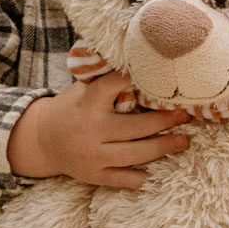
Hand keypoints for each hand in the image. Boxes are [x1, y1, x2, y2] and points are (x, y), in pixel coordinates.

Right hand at [8, 71, 191, 189]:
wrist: (42, 141)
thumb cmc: (73, 107)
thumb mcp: (83, 88)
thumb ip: (105, 75)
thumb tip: (134, 48)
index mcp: (88, 103)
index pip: (111, 86)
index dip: (131, 79)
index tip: (157, 73)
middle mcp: (91, 130)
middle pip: (135, 127)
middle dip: (165, 121)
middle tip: (186, 114)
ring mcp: (93, 156)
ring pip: (135, 154)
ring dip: (164, 147)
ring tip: (184, 140)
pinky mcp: (95, 175)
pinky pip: (124, 179)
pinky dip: (144, 177)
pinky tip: (162, 169)